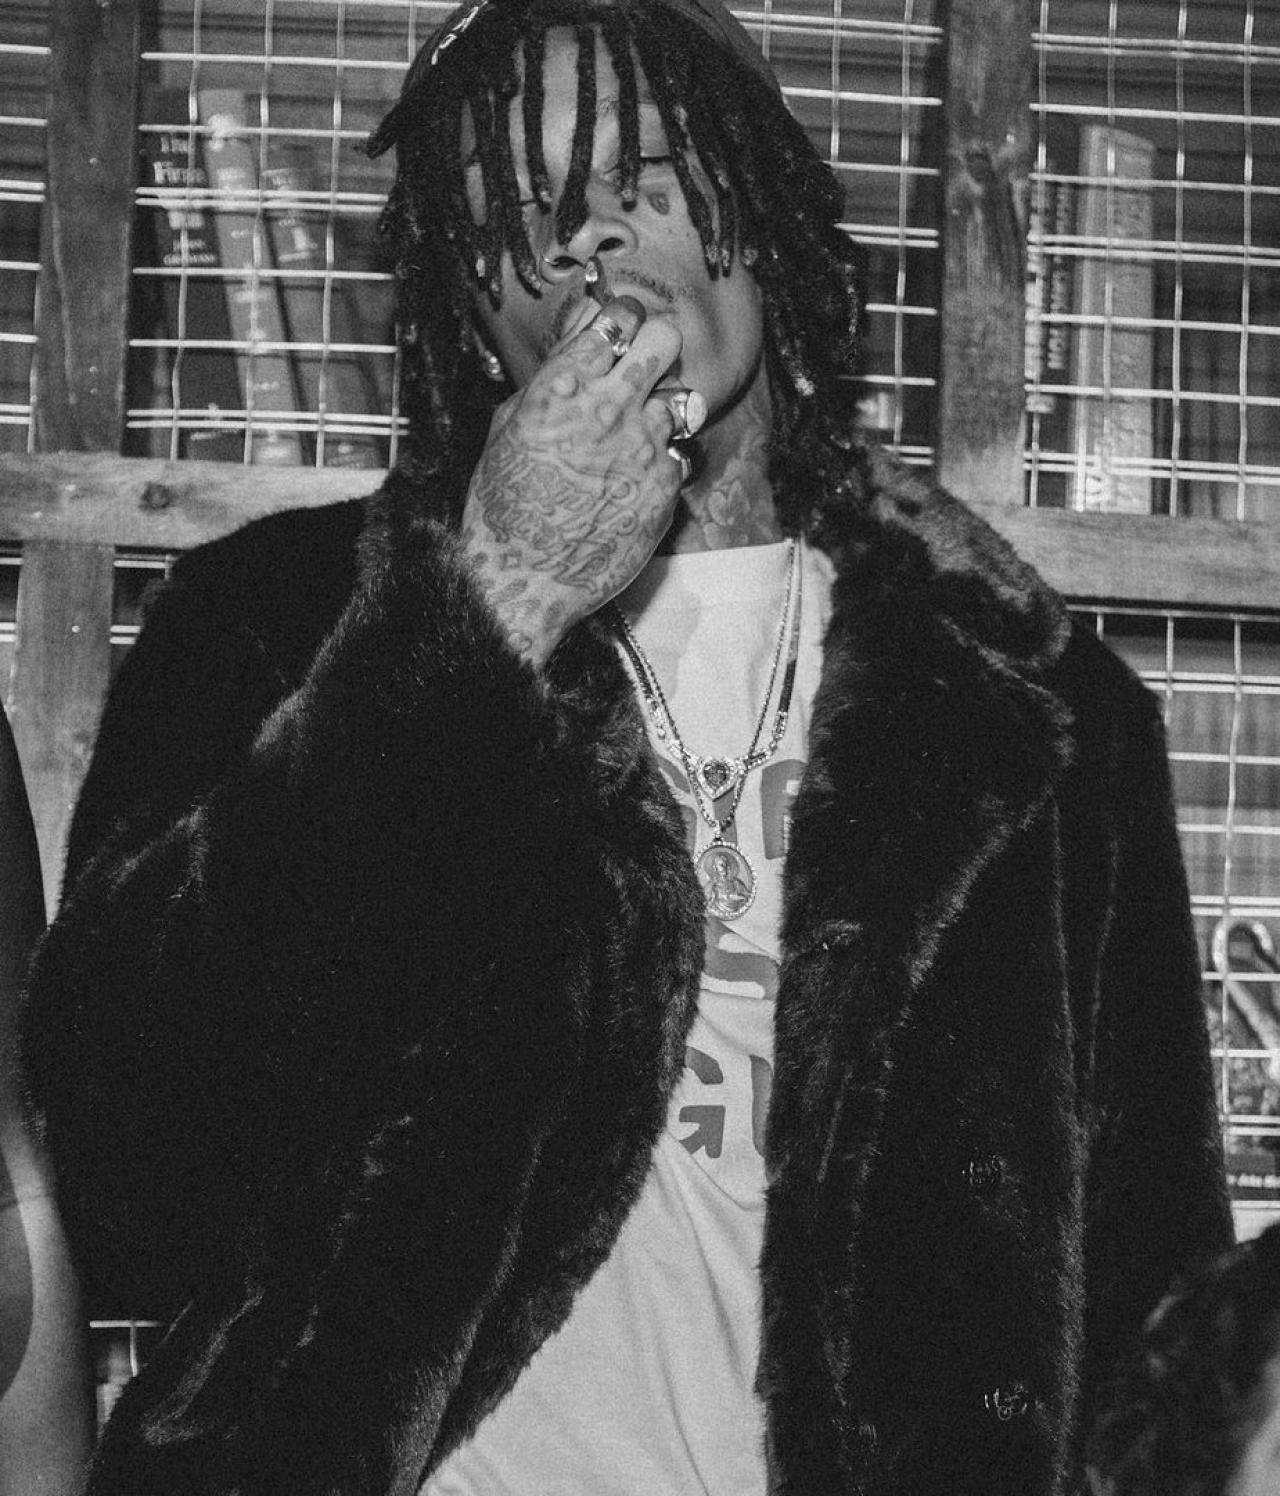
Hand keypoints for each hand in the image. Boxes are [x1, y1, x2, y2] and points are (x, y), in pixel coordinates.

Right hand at [460, 297, 686, 667]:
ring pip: (682, 397)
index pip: (616, 317)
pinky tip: (636, 478)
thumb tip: (581, 336)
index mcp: (562, 387)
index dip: (621, 319)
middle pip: (665, 339)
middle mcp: (609, 409)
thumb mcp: (508, 427)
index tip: (620, 331)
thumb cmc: (503, 504)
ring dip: (663, 409)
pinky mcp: (665, 487)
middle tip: (643, 369)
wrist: (524, 577)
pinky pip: (681, 454)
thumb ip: (549, 378)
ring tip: (639, 433)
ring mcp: (643, 448)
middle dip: (656, 348)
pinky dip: (664, 462)